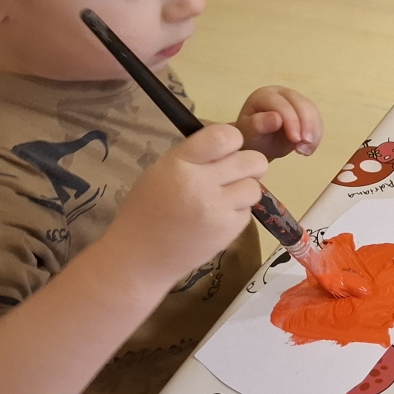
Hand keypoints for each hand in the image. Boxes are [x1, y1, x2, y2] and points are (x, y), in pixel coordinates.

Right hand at [105, 124, 266, 284]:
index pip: (225, 136)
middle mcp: (202, 184)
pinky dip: (237, 212)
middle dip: (248, 164)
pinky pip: (248, 212)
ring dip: (244, 189)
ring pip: (254, 187)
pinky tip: (217, 218)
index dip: (233, 140)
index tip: (227, 149)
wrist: (140, 257)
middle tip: (235, 173)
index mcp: (180, 164)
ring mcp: (218, 210)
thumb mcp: (162, 170)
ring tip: (223, 197)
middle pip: (252, 160)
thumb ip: (195, 154)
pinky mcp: (229, 232)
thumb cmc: (148, 209)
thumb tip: (229, 142)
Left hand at [236, 85, 321, 159]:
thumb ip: (258, 125)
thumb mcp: (250, 134)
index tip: (295, 139)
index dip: (291, 120)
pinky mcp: (305, 111)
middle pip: (300, 103)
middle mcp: (281, 94)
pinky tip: (308, 150)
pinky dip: (316, 135)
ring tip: (305, 151)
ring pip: (311, 110)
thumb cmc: (251, 137)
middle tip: (306, 143)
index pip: (281, 103)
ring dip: (313, 131)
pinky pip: (316, 120)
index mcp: (264, 95)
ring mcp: (295, 101)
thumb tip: (276, 119)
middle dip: (306, 123)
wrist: (259, 144)